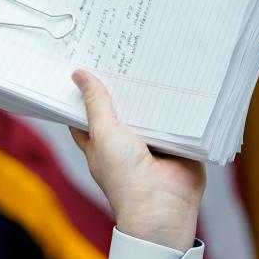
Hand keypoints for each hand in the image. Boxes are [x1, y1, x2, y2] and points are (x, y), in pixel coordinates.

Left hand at [69, 69, 205, 251]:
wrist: (162, 207)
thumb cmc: (124, 176)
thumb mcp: (104, 132)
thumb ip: (96, 103)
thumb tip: (78, 74)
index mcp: (100, 141)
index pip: (88, 112)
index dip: (86, 90)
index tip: (87, 62)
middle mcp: (125, 142)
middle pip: (122, 108)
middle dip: (123, 86)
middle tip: (123, 51)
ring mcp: (152, 144)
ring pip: (150, 112)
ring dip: (153, 93)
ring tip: (153, 55)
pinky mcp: (177, 145)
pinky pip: (178, 121)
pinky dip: (178, 106)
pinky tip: (179, 79)